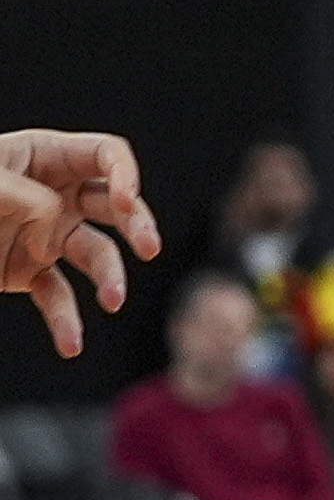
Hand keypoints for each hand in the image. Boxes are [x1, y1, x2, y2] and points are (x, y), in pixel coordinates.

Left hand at [0, 129, 160, 357]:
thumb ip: (16, 192)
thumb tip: (52, 214)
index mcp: (42, 156)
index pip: (106, 155)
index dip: (125, 175)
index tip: (125, 201)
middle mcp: (55, 195)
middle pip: (116, 205)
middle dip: (138, 225)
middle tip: (149, 249)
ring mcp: (45, 236)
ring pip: (96, 254)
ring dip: (111, 277)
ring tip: (113, 301)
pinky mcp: (29, 272)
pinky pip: (58, 296)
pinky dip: (65, 321)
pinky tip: (71, 344)